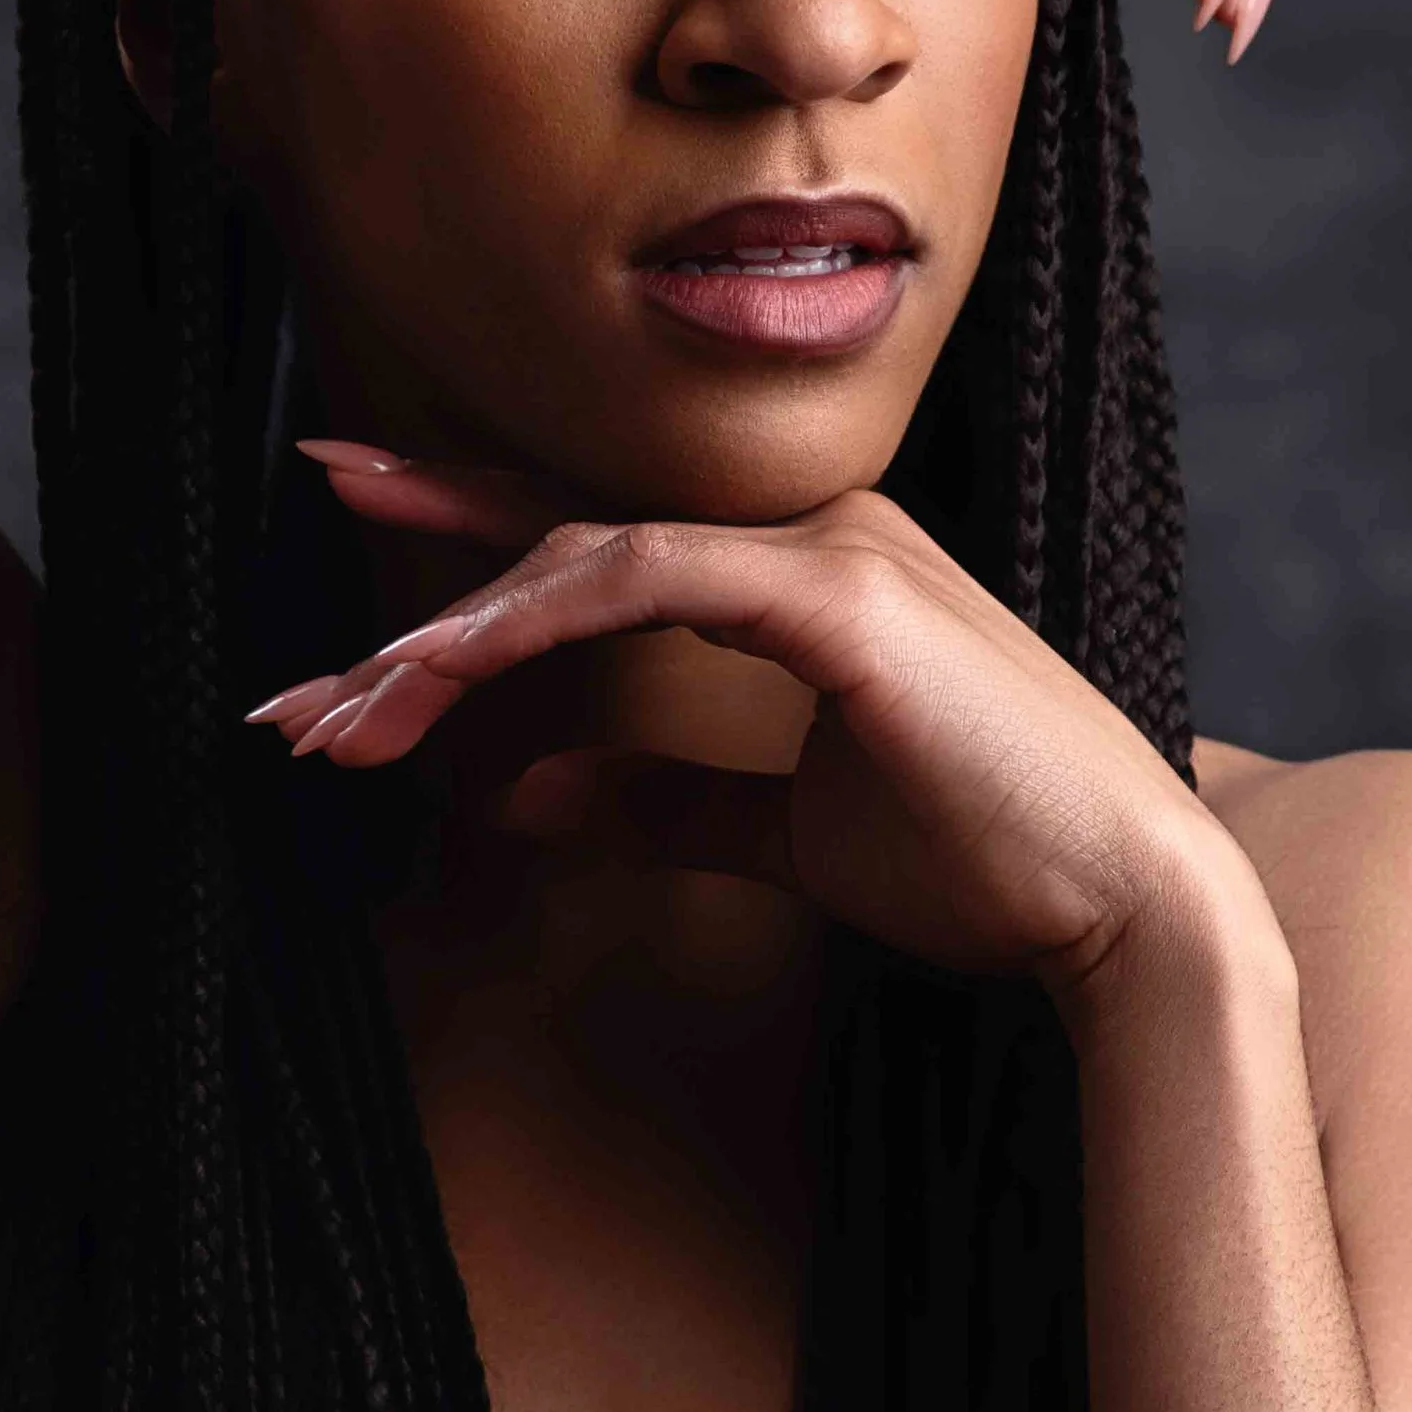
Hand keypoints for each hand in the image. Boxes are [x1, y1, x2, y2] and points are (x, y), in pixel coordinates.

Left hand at [249, 446, 1254, 1005]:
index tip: (335, 504)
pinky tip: (446, 675)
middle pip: (562, 538)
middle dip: (413, 614)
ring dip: (448, 637)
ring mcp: (826, 553)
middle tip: (292, 697)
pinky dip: (536, 619)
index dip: (458, 519)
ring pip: (584, 554)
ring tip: (342, 715)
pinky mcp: (840, 599)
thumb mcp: (782, 829)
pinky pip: (648, 577)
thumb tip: (516, 800)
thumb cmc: (979, 860)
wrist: (1119, 907)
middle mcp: (803, 534)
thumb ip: (656, 798)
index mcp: (793, 574)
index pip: (592, 532)